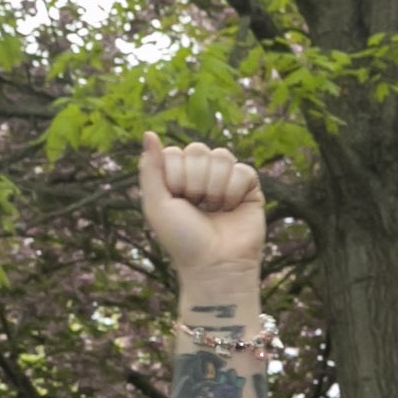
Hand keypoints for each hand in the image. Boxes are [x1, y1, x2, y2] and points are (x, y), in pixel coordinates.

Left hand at [133, 134, 266, 274]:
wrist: (214, 263)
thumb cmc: (182, 239)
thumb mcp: (156, 204)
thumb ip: (150, 168)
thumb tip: (148, 133)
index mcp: (177, 177)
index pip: (174, 152)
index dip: (174, 177)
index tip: (176, 200)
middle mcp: (201, 175)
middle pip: (198, 150)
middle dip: (194, 181)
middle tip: (196, 206)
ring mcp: (225, 179)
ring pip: (221, 156)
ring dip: (214, 187)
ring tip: (214, 209)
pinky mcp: (248, 186)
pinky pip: (242, 170)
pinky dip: (233, 192)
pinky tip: (231, 209)